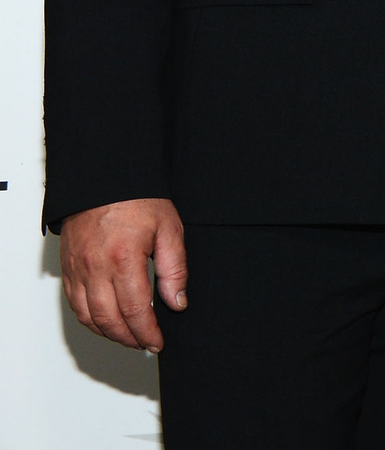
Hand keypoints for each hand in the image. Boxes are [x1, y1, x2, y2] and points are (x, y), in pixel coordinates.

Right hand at [59, 198, 186, 351]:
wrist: (105, 180)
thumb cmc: (137, 200)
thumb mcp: (169, 230)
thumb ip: (174, 270)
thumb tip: (177, 302)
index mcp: (123, 258)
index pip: (136, 309)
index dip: (147, 331)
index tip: (157, 341)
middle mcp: (95, 267)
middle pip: (109, 319)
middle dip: (129, 338)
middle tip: (145, 343)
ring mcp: (78, 270)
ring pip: (88, 317)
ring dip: (109, 333)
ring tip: (129, 337)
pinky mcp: (68, 269)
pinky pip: (75, 304)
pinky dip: (90, 320)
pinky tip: (106, 322)